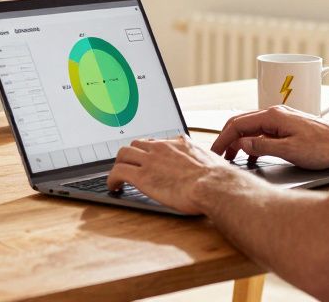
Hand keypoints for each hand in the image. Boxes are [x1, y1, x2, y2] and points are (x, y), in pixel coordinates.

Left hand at [107, 135, 228, 214]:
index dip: (148, 151)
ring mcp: (150, 160)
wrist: (213, 185)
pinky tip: (113, 186)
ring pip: (123, 154)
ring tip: (118, 176)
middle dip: (131, 155)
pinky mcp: (142, 176)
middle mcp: (161, 148)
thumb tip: (207, 161)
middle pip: (136, 144)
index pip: (156, 142)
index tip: (147, 158)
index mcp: (178, 143)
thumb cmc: (217, 178)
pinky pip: (118, 171)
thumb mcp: (210, 159)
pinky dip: (112, 179)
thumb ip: (202, 157)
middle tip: (129, 167)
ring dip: (119, 164)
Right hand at [210, 105, 328, 169]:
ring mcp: (281, 120)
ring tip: (232, 158)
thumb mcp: (290, 150)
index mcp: (273, 116)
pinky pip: (263, 133)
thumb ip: (263, 146)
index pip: (238, 124)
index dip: (223, 138)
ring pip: (252, 128)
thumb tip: (241, 144)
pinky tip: (252, 155)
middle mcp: (275, 114)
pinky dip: (252, 143)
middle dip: (227, 139)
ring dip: (239, 142)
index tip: (215, 151)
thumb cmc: (324, 147)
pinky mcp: (287, 127)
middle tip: (218, 155)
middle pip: (242, 123)